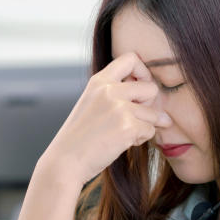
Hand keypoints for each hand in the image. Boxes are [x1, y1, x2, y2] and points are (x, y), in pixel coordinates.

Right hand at [40, 53, 170, 186]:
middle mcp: (110, 90)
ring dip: (144, 126)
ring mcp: (119, 108)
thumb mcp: (92, 104)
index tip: (140, 87)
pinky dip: (141, 139)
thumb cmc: (79, 137)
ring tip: (124, 134)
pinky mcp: (127, 127)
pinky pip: (150, 130)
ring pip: (153, 113)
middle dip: (149, 105)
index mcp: (99, 81)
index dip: (143, 71)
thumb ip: (115, 94)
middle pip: (151, 88)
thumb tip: (154, 95)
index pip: (131, 58)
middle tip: (135, 118)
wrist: (65, 161)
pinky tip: (123, 143)